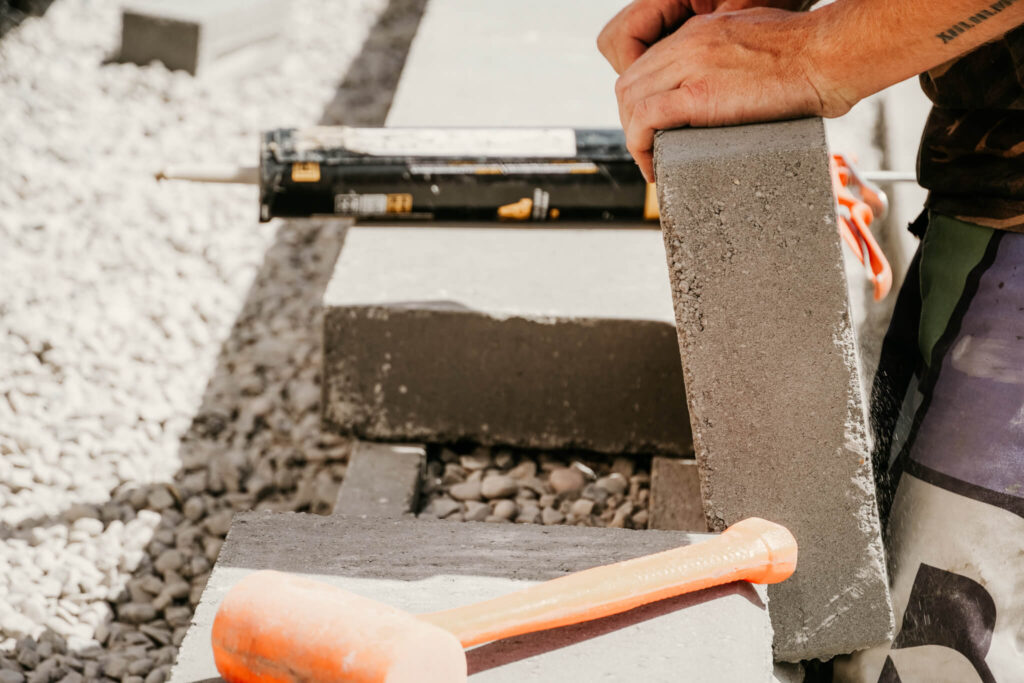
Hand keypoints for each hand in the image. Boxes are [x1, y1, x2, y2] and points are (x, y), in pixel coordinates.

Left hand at [614, 8, 850, 181]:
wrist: (830, 55)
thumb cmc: (811, 55)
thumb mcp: (757, 44)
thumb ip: (733, 61)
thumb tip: (731, 90)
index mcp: (699, 33)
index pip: (646, 68)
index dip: (639, 104)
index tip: (650, 131)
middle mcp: (687, 44)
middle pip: (630, 85)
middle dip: (630, 122)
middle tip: (647, 152)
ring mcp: (690, 66)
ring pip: (631, 102)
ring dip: (633, 138)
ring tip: (651, 164)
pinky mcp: (699, 95)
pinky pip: (645, 119)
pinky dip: (639, 144)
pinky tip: (653, 164)